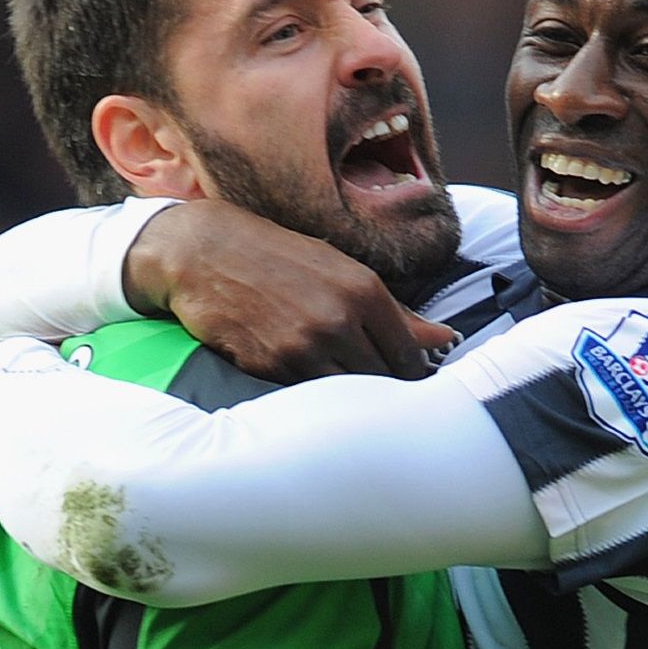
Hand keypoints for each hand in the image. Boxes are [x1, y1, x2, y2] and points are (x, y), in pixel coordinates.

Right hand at [123, 200, 457, 381]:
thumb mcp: (341, 270)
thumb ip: (395, 311)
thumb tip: (444, 338)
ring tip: (346, 393)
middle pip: (383, 379)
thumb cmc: (277, 256)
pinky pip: (307, 394)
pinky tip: (309, 384)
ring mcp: (303, 345)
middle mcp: (338, 319)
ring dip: (350, 396)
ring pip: (348, 392)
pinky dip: (313, 395)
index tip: (409, 381)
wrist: (204, 253)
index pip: (409, 355)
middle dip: (384, 387)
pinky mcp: (271, 367)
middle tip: (380, 394)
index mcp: (363, 290)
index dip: (413, 374)